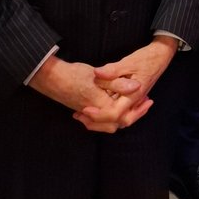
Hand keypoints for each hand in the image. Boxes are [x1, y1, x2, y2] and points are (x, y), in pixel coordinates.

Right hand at [29, 55, 147, 133]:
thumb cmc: (74, 75)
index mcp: (100, 105)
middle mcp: (94, 113)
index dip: (137, 111)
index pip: (121, 117)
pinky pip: (100, 118)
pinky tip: (115, 100)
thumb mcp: (97, 75)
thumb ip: (117, 82)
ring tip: (135, 103)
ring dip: (122, 114)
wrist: (51, 78)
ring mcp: (87, 113)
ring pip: (107, 122)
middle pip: (115, 124)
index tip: (148, 100)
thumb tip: (136, 86)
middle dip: (132, 115)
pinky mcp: (83, 109)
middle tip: (145, 104)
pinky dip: (110, 113)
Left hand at [84, 37, 178, 130]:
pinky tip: (97, 105)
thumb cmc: (147, 58)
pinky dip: (108, 110)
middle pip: (115, 122)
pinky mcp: (132, 97)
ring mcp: (134, 100)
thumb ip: (113, 70)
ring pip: (118, 118)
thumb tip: (96, 73)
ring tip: (85, 113)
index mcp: (133, 95)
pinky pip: (120, 110)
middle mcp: (134, 101)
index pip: (114, 114)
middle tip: (80, 115)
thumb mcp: (129, 61)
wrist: (161, 55)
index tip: (84, 109)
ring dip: (101, 118)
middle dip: (97, 123)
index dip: (98, 115)